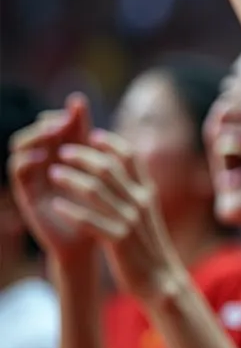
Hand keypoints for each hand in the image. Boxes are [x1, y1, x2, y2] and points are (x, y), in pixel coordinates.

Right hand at [8, 95, 96, 266]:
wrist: (93, 243)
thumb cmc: (103, 208)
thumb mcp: (106, 175)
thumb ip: (105, 149)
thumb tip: (117, 126)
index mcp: (67, 154)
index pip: (61, 124)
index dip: (67, 113)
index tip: (79, 104)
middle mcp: (47, 161)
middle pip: (38, 129)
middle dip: (50, 120)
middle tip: (64, 119)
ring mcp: (35, 175)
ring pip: (21, 144)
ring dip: (35, 135)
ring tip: (53, 131)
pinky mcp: (26, 192)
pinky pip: (18, 169)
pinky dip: (26, 159)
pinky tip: (41, 157)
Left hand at [45, 130, 184, 302]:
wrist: (161, 279)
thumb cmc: (149, 246)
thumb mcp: (147, 213)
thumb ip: (135, 193)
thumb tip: (119, 171)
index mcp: (148, 193)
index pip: (131, 157)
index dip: (110, 142)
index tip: (91, 134)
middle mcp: (141, 202)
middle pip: (109, 168)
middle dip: (83, 156)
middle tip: (63, 151)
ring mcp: (130, 221)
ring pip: (96, 191)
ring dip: (71, 178)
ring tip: (53, 173)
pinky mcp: (118, 241)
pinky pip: (91, 221)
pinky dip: (72, 210)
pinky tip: (56, 205)